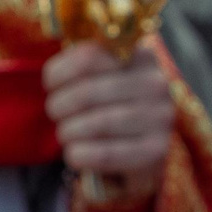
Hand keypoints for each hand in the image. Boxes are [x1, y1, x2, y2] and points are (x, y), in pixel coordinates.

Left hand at [43, 42, 173, 197]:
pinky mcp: (156, 150)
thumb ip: (83, 67)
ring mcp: (160, 118)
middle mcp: (155, 84)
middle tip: (56, 113)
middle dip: (59, 106)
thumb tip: (54, 75)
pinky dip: (79, 154)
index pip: (87, 57)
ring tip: (66, 133)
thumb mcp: (102, 76)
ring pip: (97, 123)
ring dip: (68, 131)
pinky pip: (105, 154)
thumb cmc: (111, 104)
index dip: (58, 73)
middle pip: (86, 93)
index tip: (51, 85)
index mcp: (139, 58)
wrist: (142, 147)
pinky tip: (75, 152)